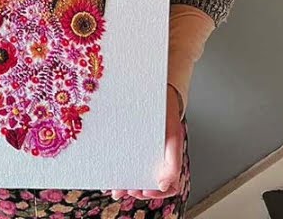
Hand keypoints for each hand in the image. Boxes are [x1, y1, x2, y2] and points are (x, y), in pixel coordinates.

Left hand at [108, 85, 182, 200]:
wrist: (152, 89)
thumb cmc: (165, 111)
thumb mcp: (173, 135)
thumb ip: (173, 162)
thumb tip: (164, 185)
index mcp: (171, 158)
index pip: (169, 185)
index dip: (157, 193)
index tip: (144, 191)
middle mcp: (157, 157)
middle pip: (149, 183)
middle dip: (137, 190)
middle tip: (126, 191)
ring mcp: (143, 151)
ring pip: (136, 175)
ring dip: (126, 185)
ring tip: (116, 189)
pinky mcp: (130, 144)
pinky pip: (124, 161)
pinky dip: (118, 171)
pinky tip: (109, 177)